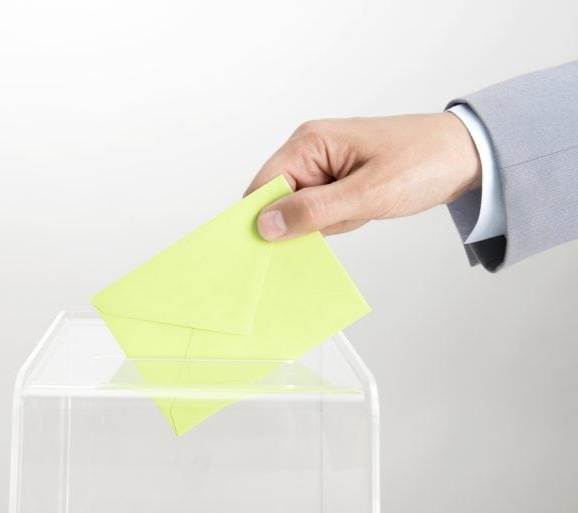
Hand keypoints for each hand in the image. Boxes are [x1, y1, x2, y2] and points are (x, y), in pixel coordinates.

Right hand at [245, 113, 481, 240]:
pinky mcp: (338, 179)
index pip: (263, 186)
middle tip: (345, 217)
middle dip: (307, 220)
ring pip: (302, 209)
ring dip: (330, 221)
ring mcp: (324, 164)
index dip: (261, 218)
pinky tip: (365, 210)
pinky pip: (322, 209)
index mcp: (309, 142)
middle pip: (280, 199)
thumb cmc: (423, 163)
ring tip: (363, 209)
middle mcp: (310, 149)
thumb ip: (313, 211)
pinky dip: (341, 219)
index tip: (268, 248)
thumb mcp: (367, 194)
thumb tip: (265, 225)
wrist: (467, 155)